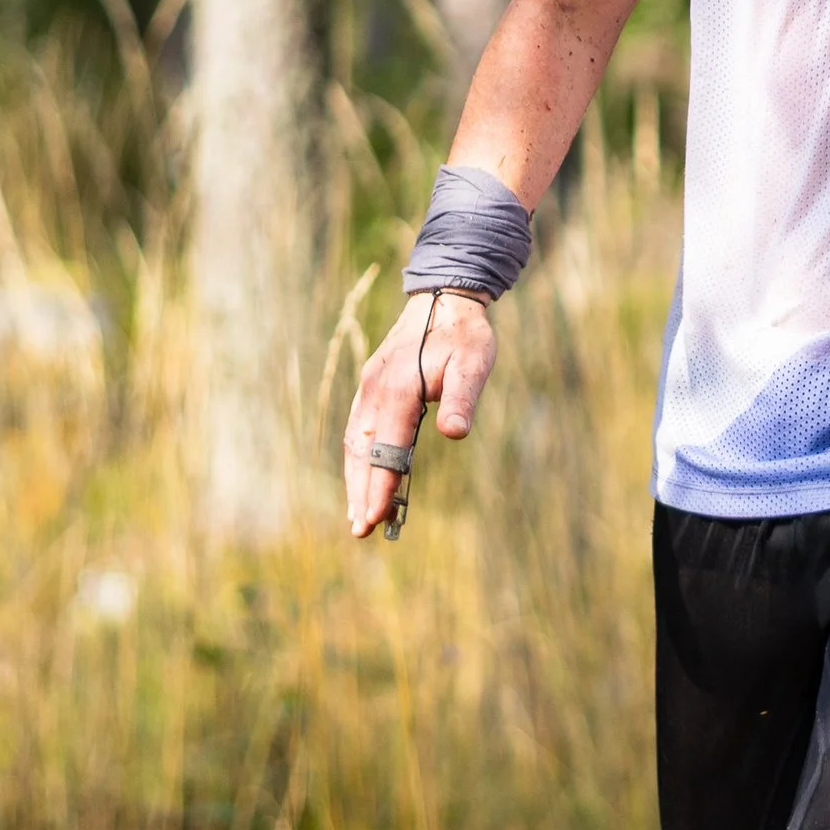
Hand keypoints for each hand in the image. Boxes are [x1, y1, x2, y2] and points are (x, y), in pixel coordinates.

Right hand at [342, 290, 499, 537]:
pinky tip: (361, 477)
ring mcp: (369, 388)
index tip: (375, 518)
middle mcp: (375, 391)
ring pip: (355, 442)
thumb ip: (464, 398)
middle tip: (362, 530)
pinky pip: (358, 430)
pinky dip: (357, 458)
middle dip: (360, 492)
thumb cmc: (465, 335)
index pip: (387, 447)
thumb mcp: (474, 363)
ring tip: (357, 515)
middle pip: (362, 451)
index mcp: (399, 389)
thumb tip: (455, 434)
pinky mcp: (371, 388)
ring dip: (355, 479)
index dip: (380, 484)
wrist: (445, 299)